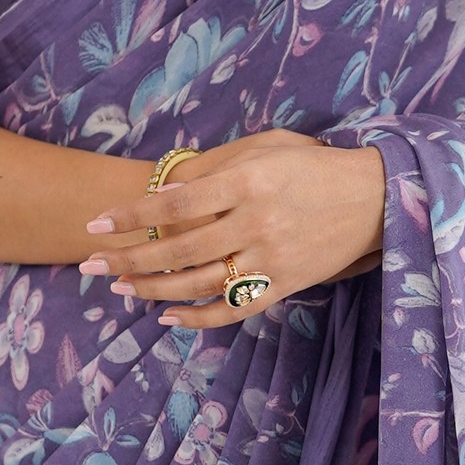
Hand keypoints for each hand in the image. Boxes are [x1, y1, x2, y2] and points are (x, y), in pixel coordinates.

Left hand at [78, 129, 386, 329]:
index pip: (175, 202)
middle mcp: (255, 222)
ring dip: (151, 288)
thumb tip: (166, 187)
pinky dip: (197, 319)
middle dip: (127, 257)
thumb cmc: (312, 165)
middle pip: (178, 248)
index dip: (132, 214)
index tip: (97, 222)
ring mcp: (270, 258)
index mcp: (247, 182)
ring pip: (198, 283)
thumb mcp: (266, 146)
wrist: (375, 198)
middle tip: (89, 264)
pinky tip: (166, 317)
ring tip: (118, 287)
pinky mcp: (284, 285)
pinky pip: (233, 309)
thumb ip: (217, 165)